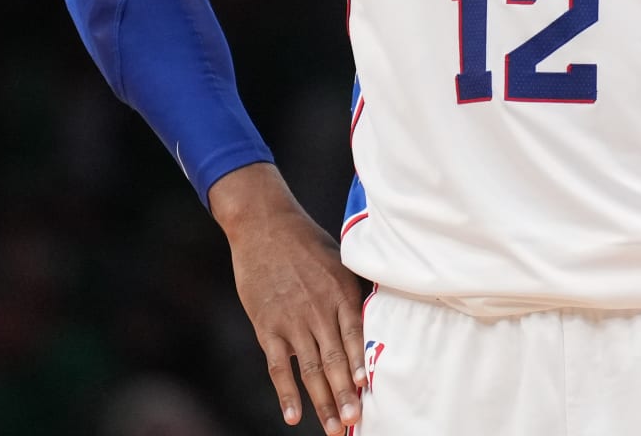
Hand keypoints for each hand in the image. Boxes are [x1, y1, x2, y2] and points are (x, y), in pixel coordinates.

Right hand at [212, 165, 366, 434]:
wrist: (264, 224)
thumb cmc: (306, 242)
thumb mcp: (339, 260)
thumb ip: (354, 290)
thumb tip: (377, 317)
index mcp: (341, 292)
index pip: (354, 336)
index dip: (360, 364)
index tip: (368, 389)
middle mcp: (318, 309)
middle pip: (335, 359)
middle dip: (346, 394)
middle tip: (355, 422)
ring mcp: (292, 320)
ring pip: (310, 369)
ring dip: (322, 402)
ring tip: (334, 428)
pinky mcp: (267, 326)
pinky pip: (278, 366)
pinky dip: (286, 393)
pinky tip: (293, 416)